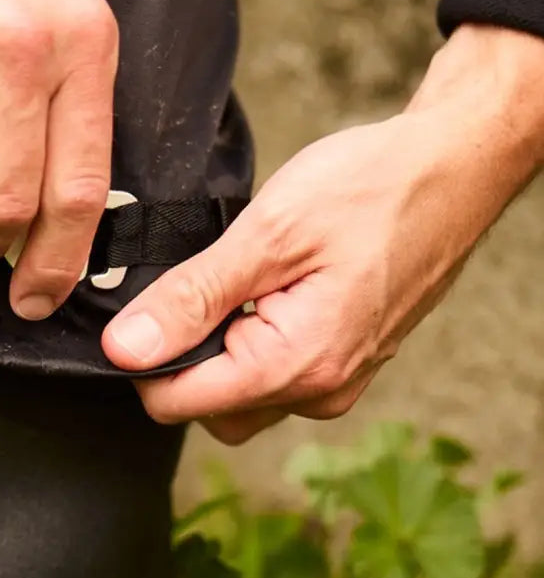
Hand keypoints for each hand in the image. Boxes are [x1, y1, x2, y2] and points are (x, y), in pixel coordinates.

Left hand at [102, 25, 543, 441]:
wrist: (452, 168)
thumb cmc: (371, 189)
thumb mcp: (266, 234)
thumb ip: (191, 298)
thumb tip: (124, 349)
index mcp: (297, 365)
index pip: (179, 404)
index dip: (141, 362)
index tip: (138, 311)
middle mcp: (320, 390)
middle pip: (206, 408)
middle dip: (180, 360)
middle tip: (189, 289)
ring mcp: (336, 381)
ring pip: (239, 396)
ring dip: (216, 352)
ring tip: (233, 284)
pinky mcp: (342, 363)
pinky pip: (273, 377)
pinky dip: (248, 345)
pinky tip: (259, 293)